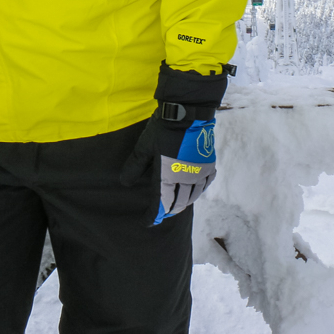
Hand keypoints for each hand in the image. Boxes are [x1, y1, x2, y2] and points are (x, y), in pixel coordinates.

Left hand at [119, 63, 231, 224]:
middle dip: (168, 211)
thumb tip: (125, 183)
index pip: (160, 204)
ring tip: (176, 204)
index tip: (147, 222)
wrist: (189, 111)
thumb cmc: (164, 128)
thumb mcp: (144, 146)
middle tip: (160, 213)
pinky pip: (205, 183)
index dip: (153, 216)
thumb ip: (135, 166)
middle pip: (178, 203)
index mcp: (168, 177)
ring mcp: (200, 172)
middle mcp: (186, 179)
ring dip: (183, 203)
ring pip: (192, 196)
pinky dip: (198, 190)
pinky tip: (195, 189)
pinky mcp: (209, 163)